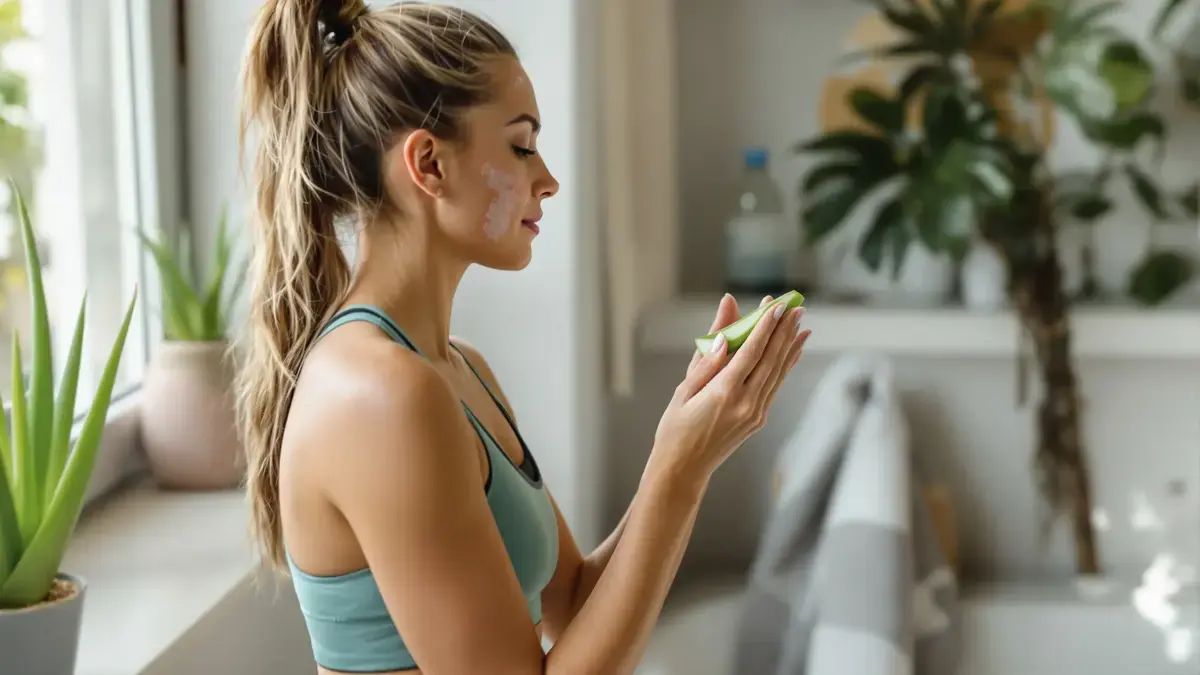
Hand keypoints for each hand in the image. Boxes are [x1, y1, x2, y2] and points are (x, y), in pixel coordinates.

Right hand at [650, 294, 810, 481]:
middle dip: (782, 330)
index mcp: (723, 393)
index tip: (775, 306)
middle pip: (769, 359)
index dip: (764, 327)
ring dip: (790, 345)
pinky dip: (785, 365)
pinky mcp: (758, 419)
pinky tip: (793, 350)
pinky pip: (775, 385)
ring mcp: (756, 413)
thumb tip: (723, 332)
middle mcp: (745, 403)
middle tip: (794, 305)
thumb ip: (706, 359)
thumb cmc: (675, 427)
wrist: (683, 468)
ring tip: (800, 322)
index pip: (750, 352)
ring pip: (777, 371)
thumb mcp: (684, 389)